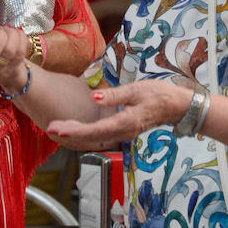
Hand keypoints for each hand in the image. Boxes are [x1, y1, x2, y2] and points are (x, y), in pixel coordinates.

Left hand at [46, 80, 186, 150]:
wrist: (178, 106)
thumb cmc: (160, 94)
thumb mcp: (137, 89)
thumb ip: (114, 95)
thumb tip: (93, 97)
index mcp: (125, 122)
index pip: (95, 130)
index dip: (75, 131)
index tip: (58, 129)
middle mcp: (122, 132)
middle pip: (92, 137)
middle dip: (70, 134)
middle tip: (49, 127)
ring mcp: (123, 133)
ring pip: (95, 138)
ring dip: (76, 134)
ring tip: (57, 127)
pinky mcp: (123, 130)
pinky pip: (101, 135)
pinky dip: (86, 132)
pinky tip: (75, 127)